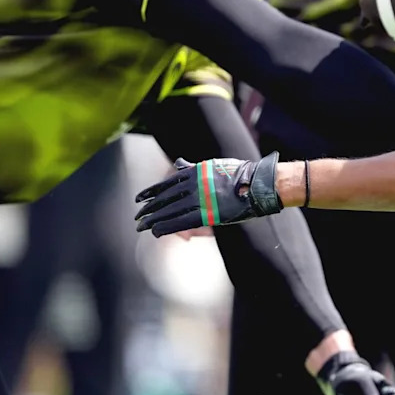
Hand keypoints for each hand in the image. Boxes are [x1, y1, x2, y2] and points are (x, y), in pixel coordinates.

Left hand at [134, 154, 282, 235]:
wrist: (257, 183)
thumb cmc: (239, 174)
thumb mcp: (212, 165)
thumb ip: (193, 167)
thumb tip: (179, 162)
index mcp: (194, 172)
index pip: (166, 184)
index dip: (150, 192)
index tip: (138, 199)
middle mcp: (194, 185)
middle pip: (165, 198)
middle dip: (149, 208)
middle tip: (136, 216)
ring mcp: (200, 199)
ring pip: (170, 211)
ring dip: (153, 219)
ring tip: (141, 226)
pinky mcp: (208, 214)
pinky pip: (182, 222)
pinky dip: (166, 227)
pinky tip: (155, 232)